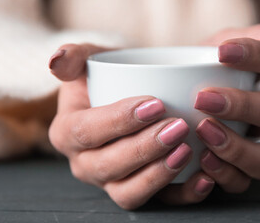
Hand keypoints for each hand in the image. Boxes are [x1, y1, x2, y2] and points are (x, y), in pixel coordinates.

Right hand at [47, 44, 215, 209]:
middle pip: (108, 166)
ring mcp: (112, 183)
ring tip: (186, 150)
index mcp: (67, 132)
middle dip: (144, 148)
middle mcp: (86, 164)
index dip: (118, 121)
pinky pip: (161, 204)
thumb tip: (55, 62)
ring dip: (158, 175)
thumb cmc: (111, 75)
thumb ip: (75, 54)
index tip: (155, 103)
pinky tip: (204, 179)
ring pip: (129, 193)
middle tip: (178, 126)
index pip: (85, 131)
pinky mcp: (142, 192)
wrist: (135, 92)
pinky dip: (184, 195)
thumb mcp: (92, 58)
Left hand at [162, 24, 259, 197]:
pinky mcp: (241, 172)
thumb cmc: (208, 70)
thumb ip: (247, 37)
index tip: (223, 52)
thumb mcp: (221, 46)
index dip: (256, 55)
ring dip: (235, 148)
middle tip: (203, 98)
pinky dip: (222, 175)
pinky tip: (201, 161)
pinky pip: (241, 182)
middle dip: (241, 106)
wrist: (184, 100)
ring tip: (203, 131)